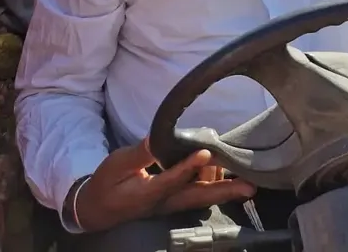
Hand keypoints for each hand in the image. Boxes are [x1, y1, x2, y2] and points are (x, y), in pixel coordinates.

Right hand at [72, 142, 254, 233]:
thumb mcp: (116, 164)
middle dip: (224, 192)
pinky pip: (197, 196)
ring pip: (200, 198)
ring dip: (222, 188)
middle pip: (197, 197)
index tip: (205, 153)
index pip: (171, 180)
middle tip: (249, 187)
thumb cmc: (108, 183)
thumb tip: (155, 138)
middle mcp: (164, 202)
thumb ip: (138, 154)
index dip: (188, 167)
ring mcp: (170, 205)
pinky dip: (214, 188)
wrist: (98, 209)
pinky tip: (227, 178)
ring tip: (244, 179)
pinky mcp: (173, 202)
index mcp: (148, 193)